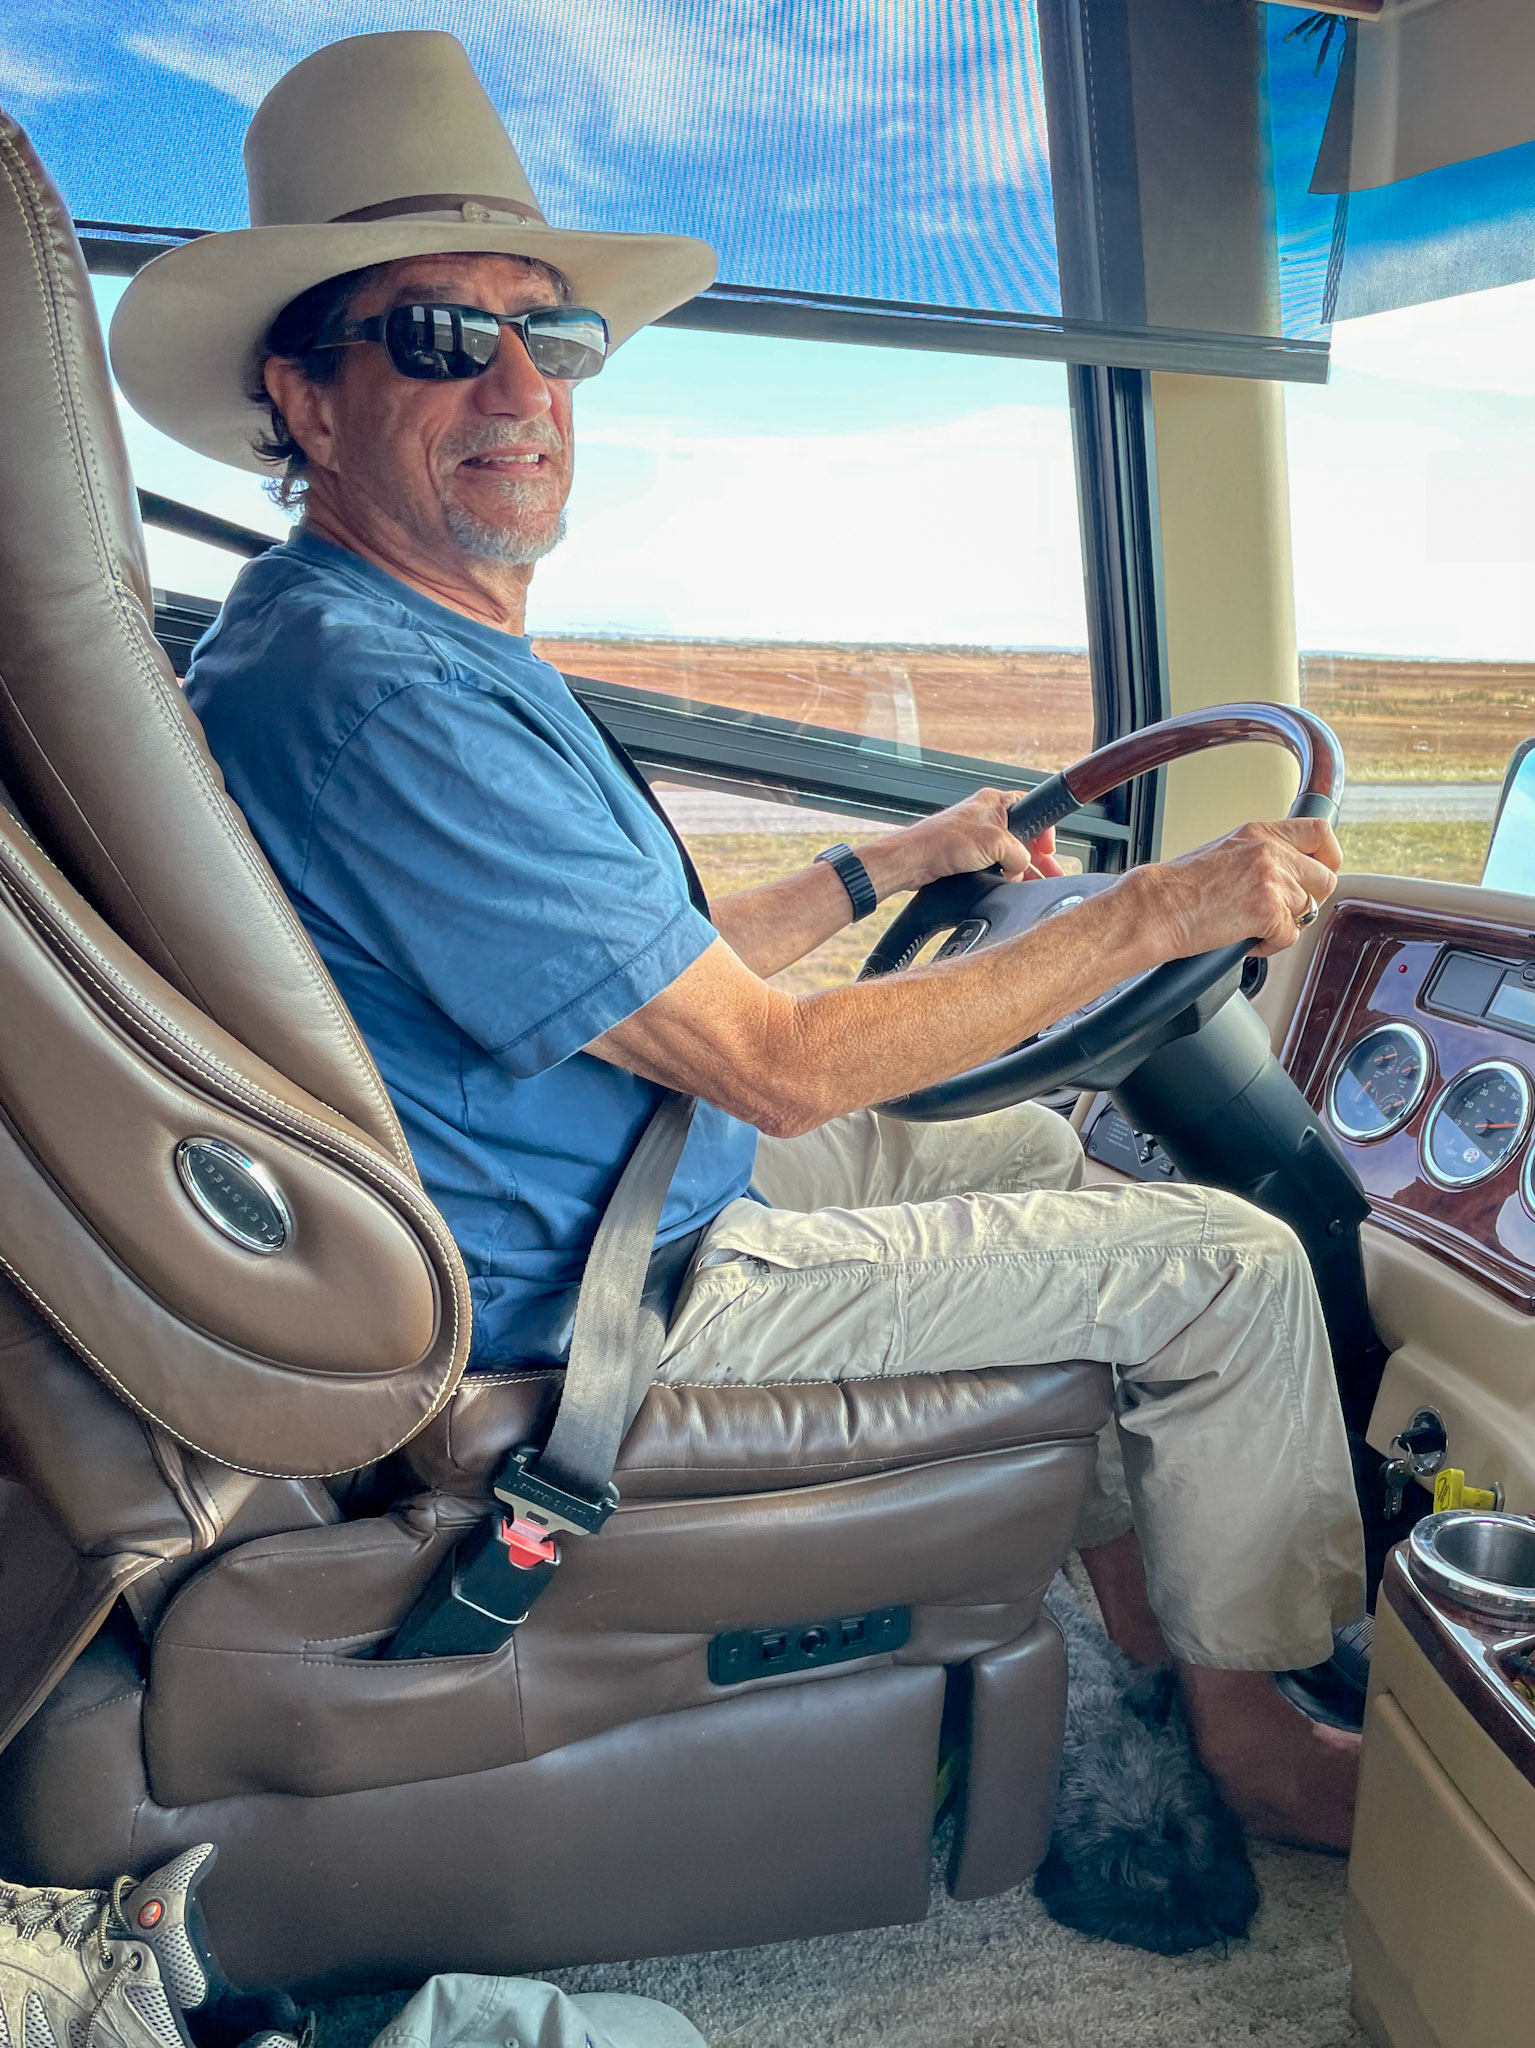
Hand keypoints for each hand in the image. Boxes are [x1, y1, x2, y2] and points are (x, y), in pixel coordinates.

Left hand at [858, 788, 1065, 899]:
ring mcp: (977, 837)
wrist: (913, 861)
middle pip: (1024, 835)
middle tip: (1052, 873)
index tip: (1049, 849)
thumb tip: (1022, 866)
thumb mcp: (994, 843)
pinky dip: (1005, 875)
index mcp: (995, 802)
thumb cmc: (943, 842)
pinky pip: (994, 864)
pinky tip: (1012, 886)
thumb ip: (1018, 853)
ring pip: (1009, 853)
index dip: (1043, 829)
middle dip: (1038, 856)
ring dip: (1022, 868)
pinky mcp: (968, 855)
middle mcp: (987, 817)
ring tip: (1038, 885)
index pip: (1031, 807)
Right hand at [1124, 818, 1341, 963]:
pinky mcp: (1267, 912)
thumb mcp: (1225, 852)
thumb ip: (1259, 856)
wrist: (1155, 907)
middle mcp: (1270, 853)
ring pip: (1309, 911)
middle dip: (1310, 900)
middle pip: (1325, 878)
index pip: (1319, 832)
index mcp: (1259, 834)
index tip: (1321, 868)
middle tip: (1286, 910)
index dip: (1328, 856)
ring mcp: (1271, 882)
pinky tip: (1246, 939)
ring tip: (1254, 927)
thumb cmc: (1177, 887)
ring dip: (1285, 925)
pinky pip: (1290, 937)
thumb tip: (1283, 873)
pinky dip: (1269, 946)